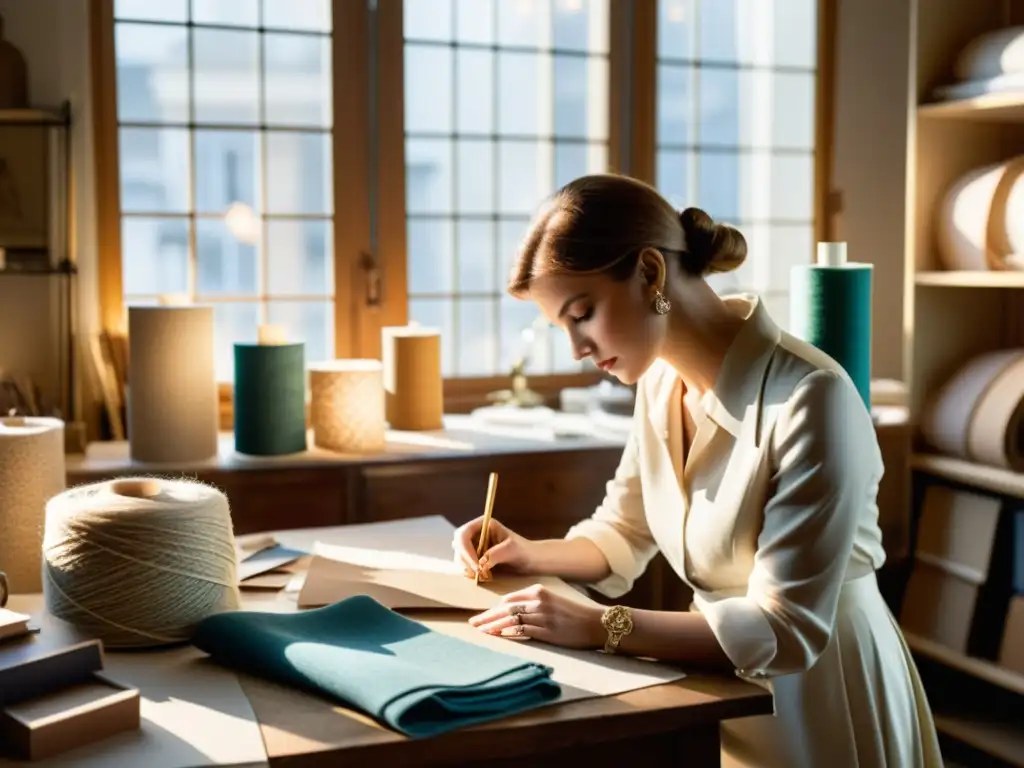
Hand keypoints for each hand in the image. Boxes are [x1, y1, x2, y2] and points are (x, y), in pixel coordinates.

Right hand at [453, 516, 534, 580]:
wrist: (532, 561)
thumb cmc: (525, 551)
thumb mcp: (512, 550)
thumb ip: (496, 554)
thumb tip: (481, 562)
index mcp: (483, 524)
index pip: (463, 534)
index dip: (465, 549)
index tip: (476, 565)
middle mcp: (476, 533)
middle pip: (458, 545)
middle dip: (464, 559)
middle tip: (476, 573)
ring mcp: (474, 545)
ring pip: (459, 556)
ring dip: (466, 567)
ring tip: (480, 576)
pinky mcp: (475, 558)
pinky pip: (465, 564)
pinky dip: (469, 571)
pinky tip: (480, 576)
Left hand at [468, 583, 605, 649]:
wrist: (596, 623)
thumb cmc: (574, 614)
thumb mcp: (552, 600)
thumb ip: (533, 603)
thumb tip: (511, 612)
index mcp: (539, 591)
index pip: (509, 598)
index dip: (494, 608)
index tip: (483, 615)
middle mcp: (539, 601)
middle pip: (505, 608)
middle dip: (487, 616)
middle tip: (473, 623)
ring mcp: (542, 616)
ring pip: (511, 619)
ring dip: (493, 626)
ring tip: (481, 631)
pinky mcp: (547, 631)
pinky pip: (522, 631)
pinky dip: (508, 634)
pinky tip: (498, 637)